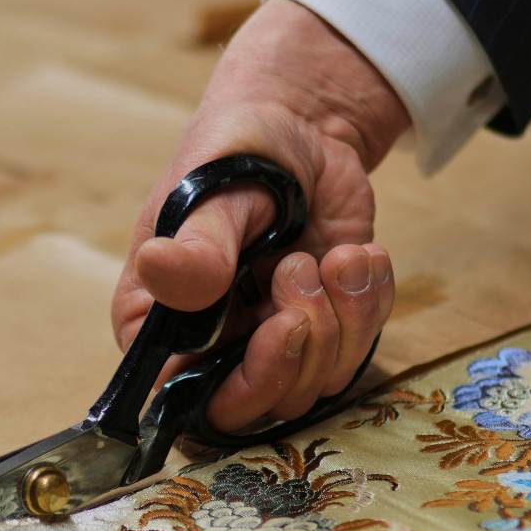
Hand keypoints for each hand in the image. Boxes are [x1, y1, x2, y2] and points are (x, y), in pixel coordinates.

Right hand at [113, 0, 411, 432]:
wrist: (299, 125)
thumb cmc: (234, 151)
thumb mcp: (212, 190)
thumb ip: (197, 242)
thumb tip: (159, 270)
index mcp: (160, 324)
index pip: (182, 399)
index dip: (239, 386)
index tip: (283, 326)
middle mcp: (212, 347)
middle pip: (259, 405)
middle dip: (302, 349)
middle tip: (306, 270)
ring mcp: (271, 341)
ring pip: (315, 383)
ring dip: (342, 319)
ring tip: (336, 253)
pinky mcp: (325, 327)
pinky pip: (358, 350)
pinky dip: (370, 303)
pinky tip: (360, 255)